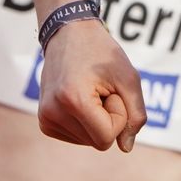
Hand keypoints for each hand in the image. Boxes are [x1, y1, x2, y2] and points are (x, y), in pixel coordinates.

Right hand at [38, 18, 145, 151]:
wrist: (69, 33)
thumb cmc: (101, 52)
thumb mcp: (129, 77)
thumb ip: (135, 114)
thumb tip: (126, 147)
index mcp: (73, 101)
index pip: (107, 138)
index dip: (119, 115)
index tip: (111, 90)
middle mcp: (52, 113)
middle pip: (98, 142)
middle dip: (108, 118)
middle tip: (100, 89)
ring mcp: (45, 118)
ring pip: (88, 141)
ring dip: (97, 119)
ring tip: (89, 90)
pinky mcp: (44, 121)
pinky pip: (76, 136)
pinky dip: (85, 122)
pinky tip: (80, 98)